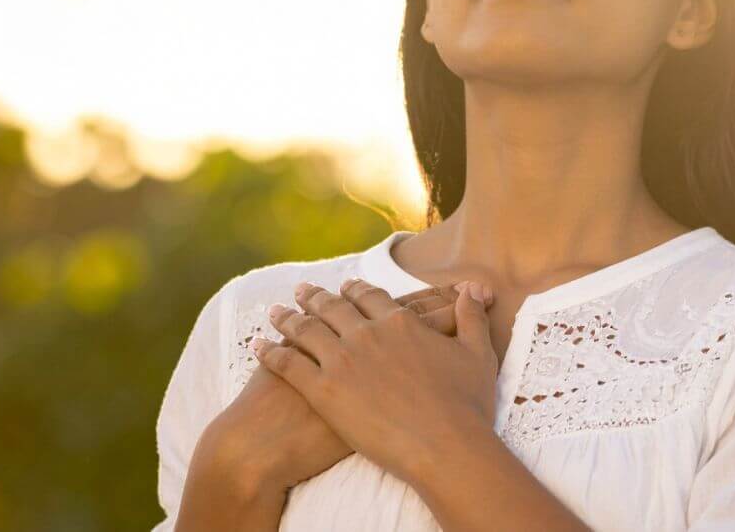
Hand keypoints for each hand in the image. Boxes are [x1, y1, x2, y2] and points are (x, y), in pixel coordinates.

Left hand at [255, 278, 499, 485]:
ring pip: (305, 331)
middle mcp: (367, 334)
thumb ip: (472, 318)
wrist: (445, 447)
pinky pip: (288, 365)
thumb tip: (475, 291)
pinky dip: (270, 352)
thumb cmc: (467, 406)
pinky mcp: (324, 392)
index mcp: (399, 323)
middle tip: (300, 290)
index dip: (355, 290)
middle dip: (314, 297)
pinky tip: (257, 345)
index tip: (344, 286)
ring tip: (273, 311)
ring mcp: (342, 362)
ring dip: (286, 318)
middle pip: (332, 308)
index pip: (369, 298)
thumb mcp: (478, 354)